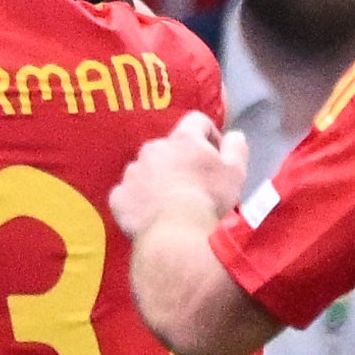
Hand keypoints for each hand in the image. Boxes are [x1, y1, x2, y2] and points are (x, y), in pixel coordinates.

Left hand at [106, 110, 252, 244]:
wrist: (175, 233)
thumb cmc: (209, 199)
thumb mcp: (235, 172)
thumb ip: (236, 148)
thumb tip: (234, 135)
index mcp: (182, 140)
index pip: (196, 121)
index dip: (208, 134)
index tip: (216, 154)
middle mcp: (153, 149)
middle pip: (168, 148)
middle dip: (179, 161)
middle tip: (193, 186)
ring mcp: (132, 172)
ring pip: (145, 170)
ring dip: (157, 180)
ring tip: (170, 204)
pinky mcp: (118, 196)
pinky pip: (128, 194)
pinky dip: (138, 201)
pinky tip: (151, 216)